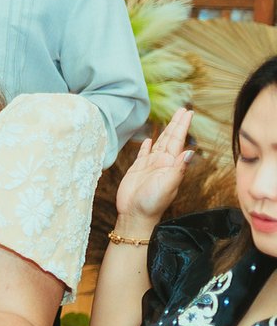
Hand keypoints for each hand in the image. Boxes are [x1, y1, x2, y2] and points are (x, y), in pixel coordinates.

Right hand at [115, 107, 192, 227]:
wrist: (135, 215)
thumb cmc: (152, 202)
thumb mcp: (168, 184)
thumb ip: (178, 168)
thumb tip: (190, 152)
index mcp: (170, 164)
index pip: (178, 140)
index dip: (182, 126)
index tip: (188, 112)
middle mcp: (162, 163)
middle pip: (170, 138)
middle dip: (176, 124)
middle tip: (183, 109)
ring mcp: (149, 166)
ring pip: (158, 143)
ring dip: (164, 131)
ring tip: (169, 120)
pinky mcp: (137, 170)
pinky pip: (143, 154)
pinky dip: (146, 146)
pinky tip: (148, 139)